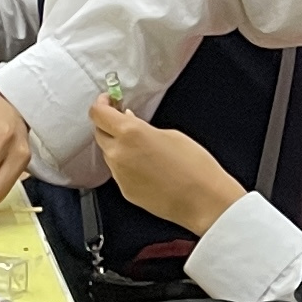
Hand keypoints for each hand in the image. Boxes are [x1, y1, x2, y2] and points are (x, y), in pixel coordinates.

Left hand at [93, 97, 245, 235]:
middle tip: (123, 120)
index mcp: (130, 133)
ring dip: (117, 146)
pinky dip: (126, 165)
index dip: (101, 104)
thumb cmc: (194, 167)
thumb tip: (129, 123)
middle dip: (108, 125)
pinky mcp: (124, 190)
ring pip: (108, 153)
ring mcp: (119, 174)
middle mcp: (118, 154)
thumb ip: (142, 127)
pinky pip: (118, 172)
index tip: (109, 101)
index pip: (98, 113)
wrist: (203, 200)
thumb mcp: (170, 135)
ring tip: (141, 147)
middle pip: (99, 133)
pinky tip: (146, 166)